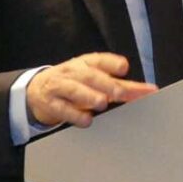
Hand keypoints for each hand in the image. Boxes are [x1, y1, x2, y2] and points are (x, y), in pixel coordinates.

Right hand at [26, 53, 156, 127]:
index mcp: (85, 63)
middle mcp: (72, 72)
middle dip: (105, 84)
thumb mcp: (93, 80)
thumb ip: (118, 86)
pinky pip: (62, 109)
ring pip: (74, 89)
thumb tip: (145, 91)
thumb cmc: (73, 83)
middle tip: (120, 93)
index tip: (124, 67)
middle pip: (89, 76)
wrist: (37, 90)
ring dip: (88, 95)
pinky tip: (86, 120)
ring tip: (101, 102)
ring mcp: (59, 87)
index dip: (111, 62)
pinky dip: (74, 115)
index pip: (99, 60)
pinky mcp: (50, 103)